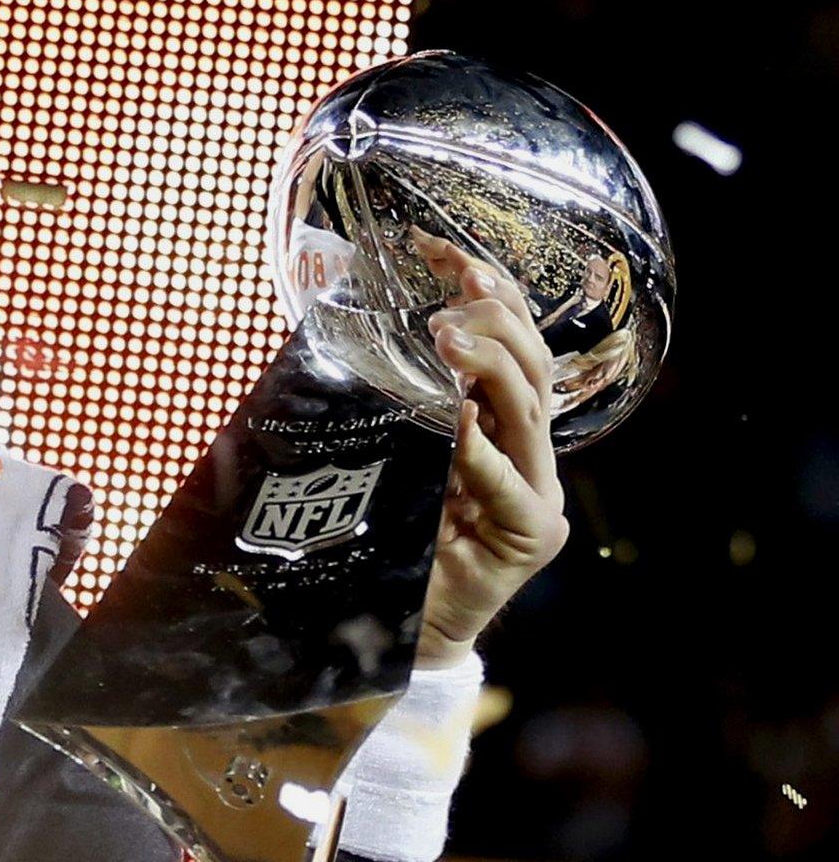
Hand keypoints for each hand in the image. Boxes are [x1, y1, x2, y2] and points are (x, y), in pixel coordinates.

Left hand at [417, 241, 570, 668]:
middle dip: (497, 318)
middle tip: (454, 286)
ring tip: (447, 337)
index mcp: (499, 424)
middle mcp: (527, 454)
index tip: (439, 245)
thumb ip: (387, 399)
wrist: (393, 628)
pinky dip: (482, 452)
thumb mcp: (385, 448)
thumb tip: (336, 321)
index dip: (485, 290)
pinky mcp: (527, 538)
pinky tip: (459, 423)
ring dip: (489, 368)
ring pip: (529, 415)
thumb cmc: (385, 533)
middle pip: (531, 368)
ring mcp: (536, 495)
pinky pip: (510, 487)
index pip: (507, 340)